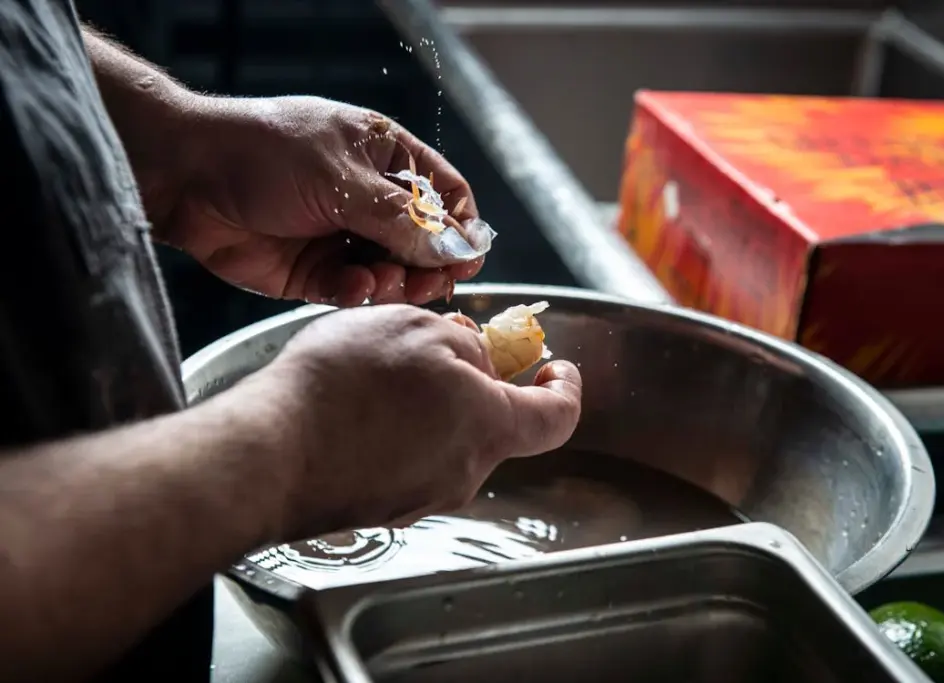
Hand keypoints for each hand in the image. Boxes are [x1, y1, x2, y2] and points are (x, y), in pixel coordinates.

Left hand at [155, 95, 482, 306]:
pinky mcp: (314, 272)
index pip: (445, 194)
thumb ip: (402, 220)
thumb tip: (458, 248)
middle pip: (424, 242)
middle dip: (428, 265)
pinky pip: (352, 291)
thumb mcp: (341, 179)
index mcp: (385, 158)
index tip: (467, 258)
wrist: (185, 178)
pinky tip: (347, 288)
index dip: (461, 227)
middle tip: (427, 283)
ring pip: (392, 273)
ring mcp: (342, 236)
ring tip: (379, 281)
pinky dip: (355, 294)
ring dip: (393, 282)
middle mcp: (369, 199)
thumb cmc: (263, 153)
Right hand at [240, 305, 582, 540]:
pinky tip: (355, 407)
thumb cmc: (343, 387)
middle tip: (436, 348)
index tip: (555, 368)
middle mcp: (464, 473)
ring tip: (378, 373)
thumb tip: (474, 358)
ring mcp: (421, 496)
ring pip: (446, 440)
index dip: (565, 389)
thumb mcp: (415, 327)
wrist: (268, 453)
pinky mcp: (383, 506)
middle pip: (492, 424)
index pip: (558, 417)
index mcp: (488, 427)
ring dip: (429, 405)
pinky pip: (407, 461)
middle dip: (475, 383)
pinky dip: (396, 431)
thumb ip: (464, 342)